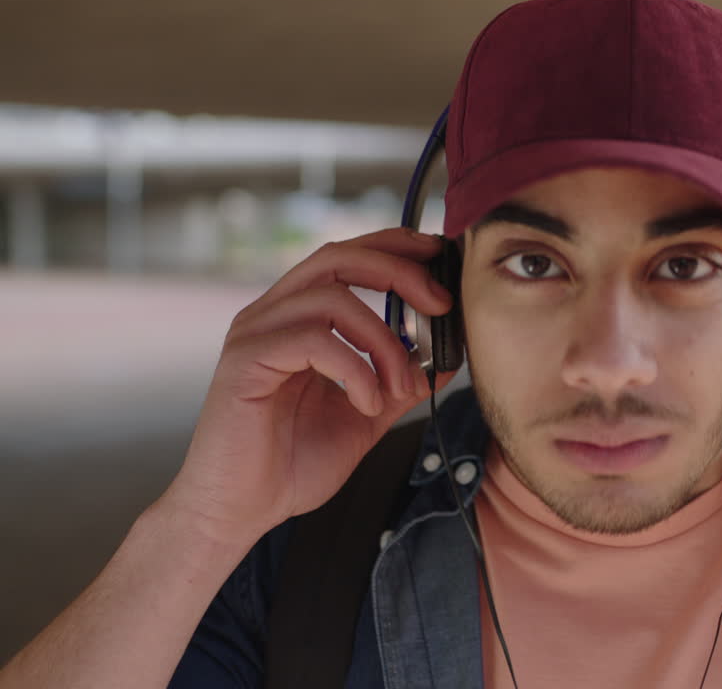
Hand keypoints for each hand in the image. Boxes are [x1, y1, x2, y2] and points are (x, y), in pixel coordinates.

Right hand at [159, 227, 456, 548]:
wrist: (238, 512)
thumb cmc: (290, 465)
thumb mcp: (366, 415)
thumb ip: (400, 382)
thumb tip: (445, 356)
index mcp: (297, 319)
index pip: (345, 258)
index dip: (393, 246)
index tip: (438, 255)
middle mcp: (271, 316)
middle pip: (338, 258)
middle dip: (399, 272)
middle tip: (440, 304)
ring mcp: (255, 335)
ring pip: (333, 298)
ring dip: (384, 340)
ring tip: (400, 388)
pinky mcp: (245, 362)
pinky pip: (314, 341)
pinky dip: (357, 370)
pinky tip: (366, 403)